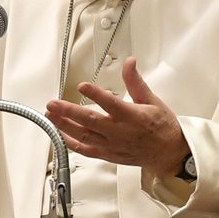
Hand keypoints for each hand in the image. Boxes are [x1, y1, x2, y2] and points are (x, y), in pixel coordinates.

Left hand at [45, 57, 189, 178]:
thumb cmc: (161, 127)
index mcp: (132, 116)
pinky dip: (70, 142)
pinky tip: (59, 133)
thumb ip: (135, 82)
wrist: (168, 154)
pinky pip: (85, 150)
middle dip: (69, 112)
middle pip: (90, 121)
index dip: (95, 95)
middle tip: (53, 103)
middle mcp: (120, 132)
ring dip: (64, 125)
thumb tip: (130, 63)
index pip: (111, 104)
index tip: (82, 86)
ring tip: (50, 115)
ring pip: (83, 136)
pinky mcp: (107, 154)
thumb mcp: (152, 100)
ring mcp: (111, 145)